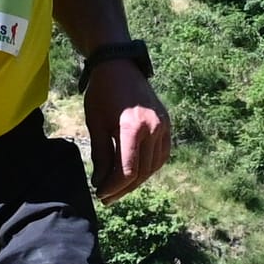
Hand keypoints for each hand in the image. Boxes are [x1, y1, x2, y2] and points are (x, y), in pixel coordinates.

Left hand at [85, 61, 170, 201]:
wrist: (120, 66)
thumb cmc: (102, 93)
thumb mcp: (95, 123)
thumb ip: (100, 155)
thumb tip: (100, 182)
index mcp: (134, 127)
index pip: (127, 170)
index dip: (113, 187)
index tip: (100, 194)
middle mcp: (154, 128)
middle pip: (142, 172)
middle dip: (123, 188)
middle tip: (106, 197)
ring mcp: (164, 126)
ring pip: (154, 166)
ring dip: (137, 181)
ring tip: (118, 188)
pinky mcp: (167, 125)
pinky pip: (161, 155)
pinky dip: (149, 168)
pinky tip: (135, 174)